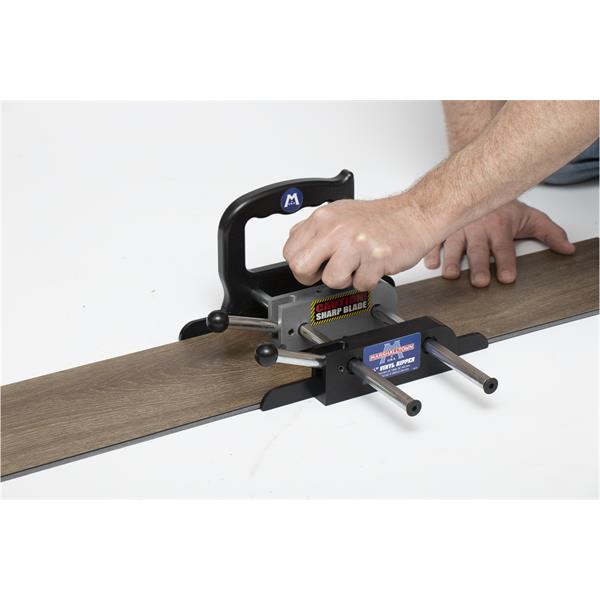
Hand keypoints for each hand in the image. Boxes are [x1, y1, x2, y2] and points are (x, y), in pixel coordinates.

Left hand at [283, 195, 435, 290]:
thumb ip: (317, 231)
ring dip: (345, 280)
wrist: (415, 214)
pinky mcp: (374, 258)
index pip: (290, 250)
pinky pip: (360, 285)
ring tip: (357, 267)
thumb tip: (299, 248)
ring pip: (330, 280)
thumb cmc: (381, 218)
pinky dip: (368, 281)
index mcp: (323, 218)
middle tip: (329, 272)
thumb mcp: (340, 214)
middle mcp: (335, 228)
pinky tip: (373, 266)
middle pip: (300, 267)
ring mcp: (355, 243)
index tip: (313, 266)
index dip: (300, 264)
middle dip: (313, 277)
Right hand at [424, 200, 575, 286]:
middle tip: (480, 281)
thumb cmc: (502, 206)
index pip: (504, 249)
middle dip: (478, 266)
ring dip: (452, 261)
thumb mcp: (530, 216)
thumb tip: (567, 248)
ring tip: (451, 275)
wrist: (478, 181)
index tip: (506, 277)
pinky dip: (431, 251)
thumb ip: (549, 233)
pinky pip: (434, 239)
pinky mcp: (443, 228)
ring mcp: (458, 227)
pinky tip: (431, 262)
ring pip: (453, 245)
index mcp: (499, 227)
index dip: (506, 263)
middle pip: (478, 250)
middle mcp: (477, 227)